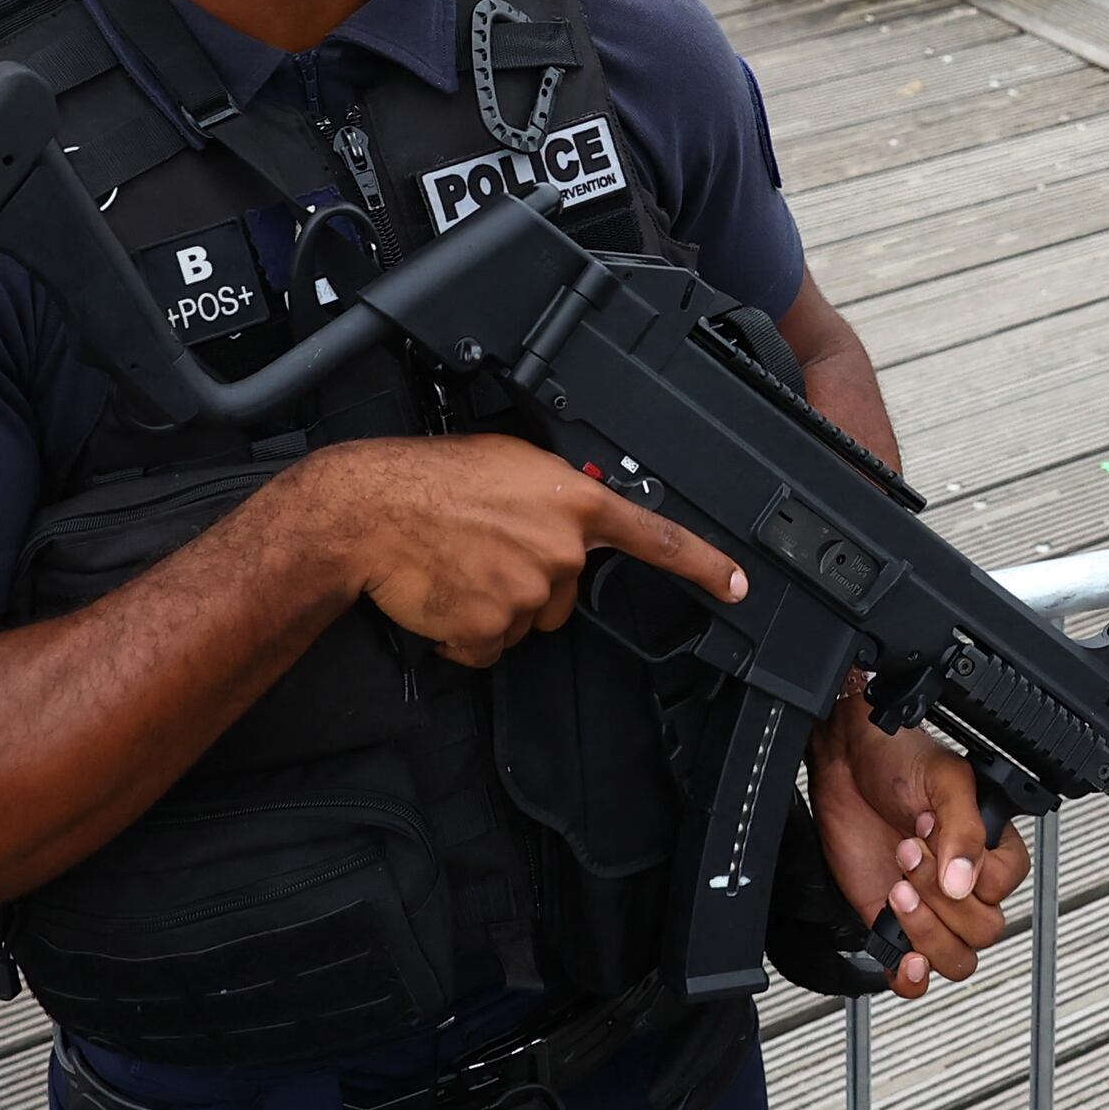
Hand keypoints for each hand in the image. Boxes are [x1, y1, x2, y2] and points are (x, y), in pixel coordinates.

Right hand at [323, 434, 746, 668]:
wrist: (371, 510)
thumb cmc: (430, 478)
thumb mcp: (510, 462)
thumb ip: (555, 494)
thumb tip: (570, 514)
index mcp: (572, 502)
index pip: (656, 537)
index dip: (704, 565)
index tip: (737, 586)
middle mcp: (559, 551)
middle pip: (566, 594)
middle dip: (533, 580)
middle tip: (485, 549)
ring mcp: (527, 594)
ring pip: (526, 620)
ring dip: (496, 605)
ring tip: (458, 566)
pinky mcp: (489, 629)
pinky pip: (488, 647)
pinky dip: (465, 632)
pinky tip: (443, 595)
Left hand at [809, 690, 1025, 997]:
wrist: (846, 764)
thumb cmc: (899, 760)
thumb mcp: (944, 779)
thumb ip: (963, 830)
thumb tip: (965, 883)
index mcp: (990, 847)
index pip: (1004, 886)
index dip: (971, 874)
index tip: (933, 842)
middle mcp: (965, 882)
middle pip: (983, 929)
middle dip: (941, 899)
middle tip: (906, 853)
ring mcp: (932, 908)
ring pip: (957, 958)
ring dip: (927, 934)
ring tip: (896, 892)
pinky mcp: (893, 925)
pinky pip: (914, 977)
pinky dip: (912, 979)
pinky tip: (905, 959)